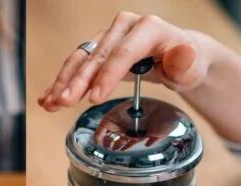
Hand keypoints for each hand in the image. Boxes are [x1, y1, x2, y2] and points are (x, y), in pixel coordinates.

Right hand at [37, 11, 212, 110]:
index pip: (124, 52)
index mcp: (148, 28)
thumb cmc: (188, 63)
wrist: (182, 59)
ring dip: (64, 82)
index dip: (107, 75)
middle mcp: (125, 27)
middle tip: (63, 102)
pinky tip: (48, 97)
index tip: (94, 97)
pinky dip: (64, 81)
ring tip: (50, 103)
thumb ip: (185, 61)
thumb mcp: (192, 65)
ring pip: (82, 59)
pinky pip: (79, 64)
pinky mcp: (100, 48)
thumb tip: (181, 53)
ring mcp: (110, 36)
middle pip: (98, 56)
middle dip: (78, 81)